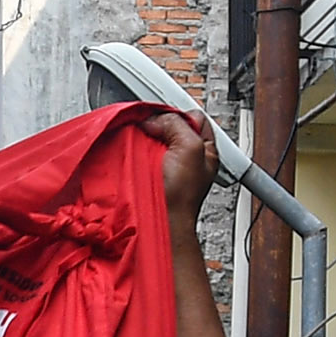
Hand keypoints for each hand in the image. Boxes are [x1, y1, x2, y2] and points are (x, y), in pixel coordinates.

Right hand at [146, 108, 217, 239]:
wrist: (160, 223)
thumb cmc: (181, 197)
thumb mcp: (190, 148)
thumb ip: (177, 124)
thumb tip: (153, 120)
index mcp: (204, 150)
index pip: (193, 117)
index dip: (178, 113)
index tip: (164, 117)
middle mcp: (185, 156)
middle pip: (170, 126)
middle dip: (158, 124)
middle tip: (150, 129)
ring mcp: (164, 164)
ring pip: (152, 138)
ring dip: (143, 137)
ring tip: (139, 142)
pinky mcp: (146, 172)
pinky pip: (138, 152)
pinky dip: (133, 149)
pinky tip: (131, 152)